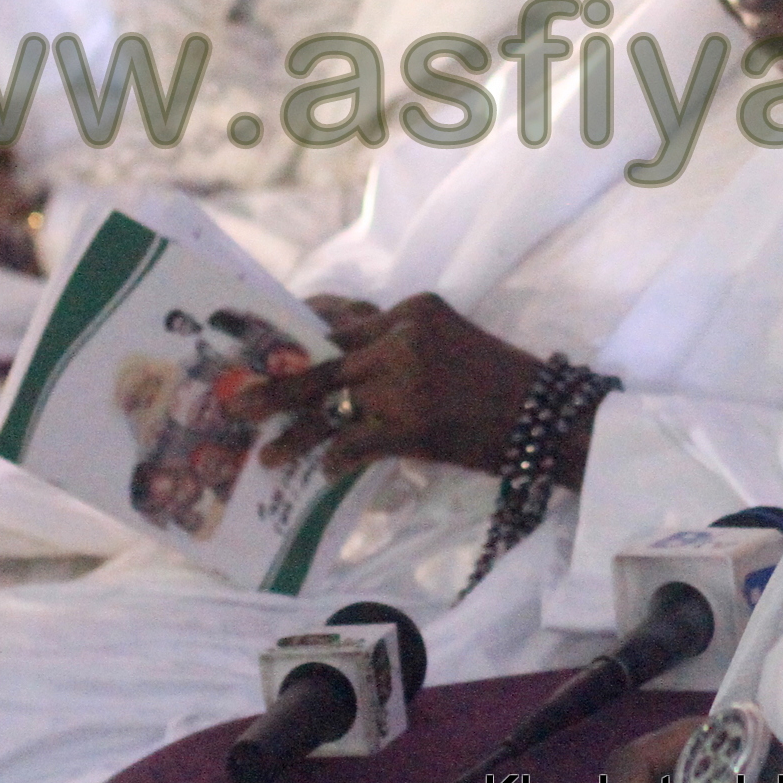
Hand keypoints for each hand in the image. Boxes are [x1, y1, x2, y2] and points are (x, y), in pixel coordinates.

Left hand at [249, 294, 553, 482]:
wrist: (546, 418)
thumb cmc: (497, 380)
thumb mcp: (446, 339)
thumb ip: (395, 341)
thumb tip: (336, 359)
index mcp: (412, 309)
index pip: (339, 315)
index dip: (297, 331)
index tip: (267, 345)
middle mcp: (403, 337)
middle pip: (322, 359)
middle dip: (274, 382)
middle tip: (236, 401)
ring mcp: (404, 382)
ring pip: (329, 407)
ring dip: (294, 434)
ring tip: (266, 454)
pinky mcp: (410, 427)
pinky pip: (353, 444)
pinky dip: (334, 460)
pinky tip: (322, 473)